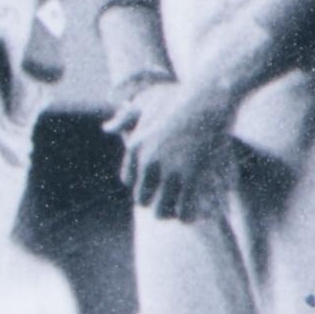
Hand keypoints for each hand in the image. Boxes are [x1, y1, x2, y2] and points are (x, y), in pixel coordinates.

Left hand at [0, 0, 53, 117]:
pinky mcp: (49, 53)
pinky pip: (40, 83)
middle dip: (14, 122)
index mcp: (30, 70)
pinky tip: (11, 90)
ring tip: (2, 118)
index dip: (9, 130)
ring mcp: (50, 62)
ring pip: (37, 97)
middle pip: (30, 109)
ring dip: (22, 106)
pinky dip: (27, 91)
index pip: (22, 114)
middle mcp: (44, 71)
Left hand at [104, 71, 240, 221]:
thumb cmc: (181, 99)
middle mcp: (148, 161)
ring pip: (162, 211)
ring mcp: (169, 171)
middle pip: (142, 199)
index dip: (145, 184)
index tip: (159, 183)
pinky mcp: (192, 177)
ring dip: (170, 213)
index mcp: (135, 147)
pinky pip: (184, 210)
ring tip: (181, 209)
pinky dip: (187, 216)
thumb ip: (126, 117)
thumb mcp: (147, 105)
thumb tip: (106, 128)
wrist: (209, 98)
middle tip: (172, 201)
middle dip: (156, 202)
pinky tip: (192, 214)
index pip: (130, 180)